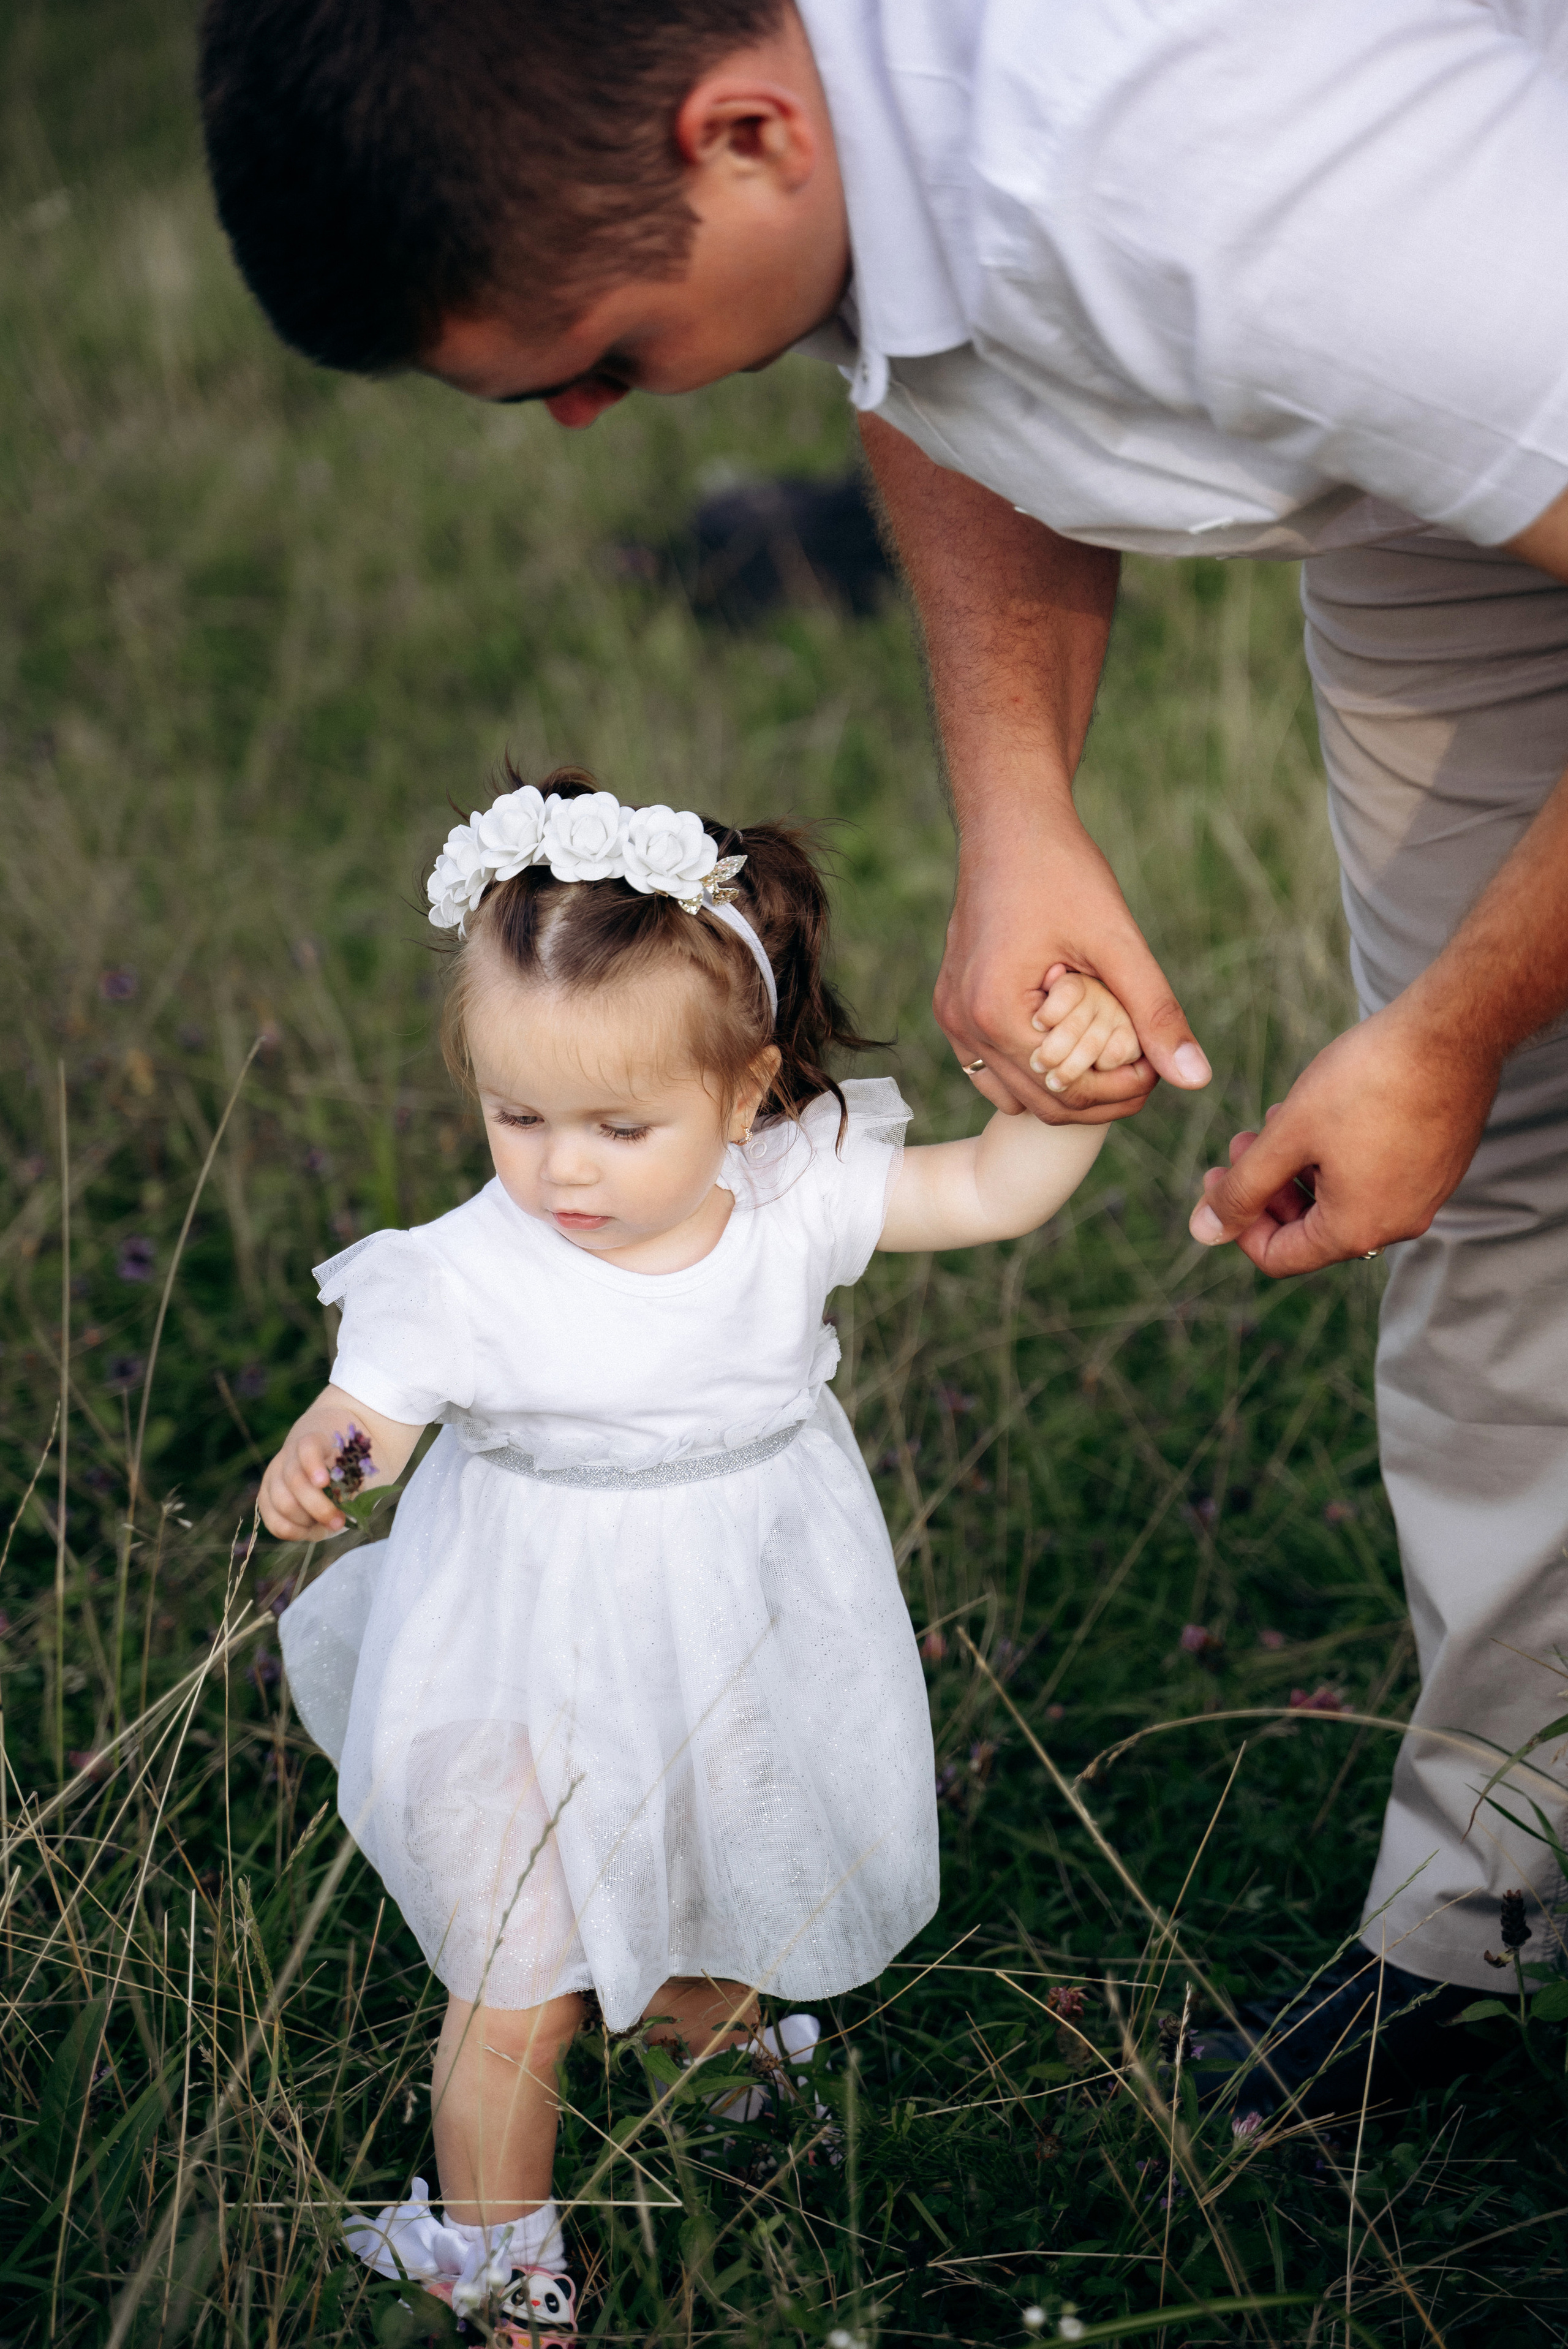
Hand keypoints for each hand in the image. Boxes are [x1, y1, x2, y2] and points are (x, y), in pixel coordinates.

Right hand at [260, 1424, 348, 1540]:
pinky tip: (310, 1531)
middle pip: (295, 1481)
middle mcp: (286, 1458)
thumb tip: (343, 1509)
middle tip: (339, 1522)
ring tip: (326, 1525)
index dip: (313, 1465)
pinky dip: (294, 1532)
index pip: (307, 1448)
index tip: (324, 1482)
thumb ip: (348, 1484)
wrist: (317, 1463)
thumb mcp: (350, 1469)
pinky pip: (274, 1522)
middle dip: (318, 1507)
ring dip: (307, 1520)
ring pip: (282, 1504)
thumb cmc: (341, 1468)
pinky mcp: (265, 1499)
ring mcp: (272, 1478)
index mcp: (312, 1442)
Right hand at [936, 808, 1210, 1121]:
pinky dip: (1033, 1068)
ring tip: (1111, 1054)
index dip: (1124, 1091)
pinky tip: (1072, 1039)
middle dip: (1100, 1095)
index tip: (1161, 1068)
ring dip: (1065, 1087)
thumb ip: (1154, 1011)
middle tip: (1146, 1068)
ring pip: (1015, 1093)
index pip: (1069, 1091)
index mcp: (995, 1013)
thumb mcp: (1116, 940)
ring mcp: (950, 1016)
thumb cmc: (1061, 868)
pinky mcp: (951, 1003)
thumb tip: (1197, 1078)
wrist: (1008, 820)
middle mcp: (962, 1024)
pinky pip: (990, 1066)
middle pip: (1042, 1103)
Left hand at [1187, 1000, 1499, 1273]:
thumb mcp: (1287, 1136)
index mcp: (1357, 1230)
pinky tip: (1321, 1113)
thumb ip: (1242, 1190)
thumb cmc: (1366, 1081)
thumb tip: (1203, 1232)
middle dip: (1266, 1188)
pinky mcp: (1438, 1165)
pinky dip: (1336, 1155)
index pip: (1279, 1257)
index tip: (1213, 1176)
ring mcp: (1423, 1196)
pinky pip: (1374, 1177)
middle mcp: (1397, 1224)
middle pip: (1309, 1229)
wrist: (1451, 1032)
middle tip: (1241, 1140)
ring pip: (1340, 1198)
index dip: (1236, 1222)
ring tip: (1277, 1117)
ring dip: (1297, 1166)